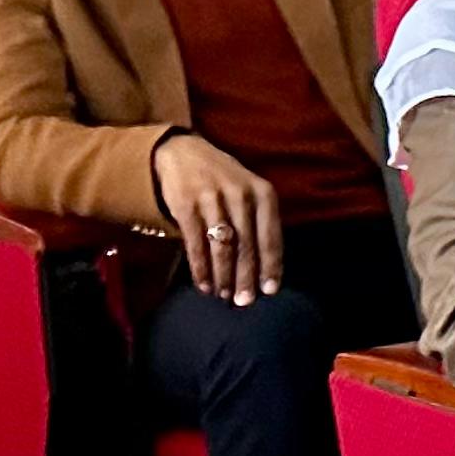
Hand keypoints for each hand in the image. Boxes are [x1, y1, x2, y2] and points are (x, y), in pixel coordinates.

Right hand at [150, 131, 283, 303]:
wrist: (183, 152)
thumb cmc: (225, 181)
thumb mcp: (250, 193)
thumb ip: (259, 223)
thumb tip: (264, 271)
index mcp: (263, 193)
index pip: (271, 236)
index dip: (271, 266)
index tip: (270, 291)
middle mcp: (240, 195)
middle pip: (246, 246)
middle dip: (246, 278)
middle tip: (244, 302)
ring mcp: (212, 199)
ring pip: (221, 247)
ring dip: (223, 276)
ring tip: (224, 295)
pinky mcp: (185, 204)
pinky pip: (195, 243)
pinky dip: (200, 268)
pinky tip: (204, 284)